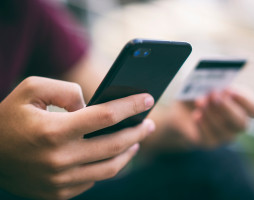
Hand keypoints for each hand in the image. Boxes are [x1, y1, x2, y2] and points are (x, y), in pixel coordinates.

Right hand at [0, 77, 154, 199]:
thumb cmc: (9, 117)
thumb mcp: (31, 89)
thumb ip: (65, 90)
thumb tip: (92, 105)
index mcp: (54, 130)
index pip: (106, 116)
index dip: (131, 106)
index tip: (148, 99)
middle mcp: (60, 159)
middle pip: (114, 145)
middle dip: (138, 132)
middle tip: (149, 123)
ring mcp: (60, 180)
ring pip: (109, 168)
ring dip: (129, 153)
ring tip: (138, 140)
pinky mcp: (58, 193)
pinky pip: (93, 180)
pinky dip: (108, 166)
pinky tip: (114, 155)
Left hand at [167, 86, 253, 147]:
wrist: (183, 109)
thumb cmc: (201, 93)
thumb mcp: (207, 84)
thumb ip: (217, 82)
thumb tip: (219, 85)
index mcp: (244, 106)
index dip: (246, 101)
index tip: (231, 91)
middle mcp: (238, 122)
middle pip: (242, 122)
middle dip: (226, 108)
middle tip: (213, 94)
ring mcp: (226, 135)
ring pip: (225, 131)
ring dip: (211, 114)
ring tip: (199, 101)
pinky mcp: (210, 142)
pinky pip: (210, 137)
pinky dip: (203, 124)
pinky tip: (196, 115)